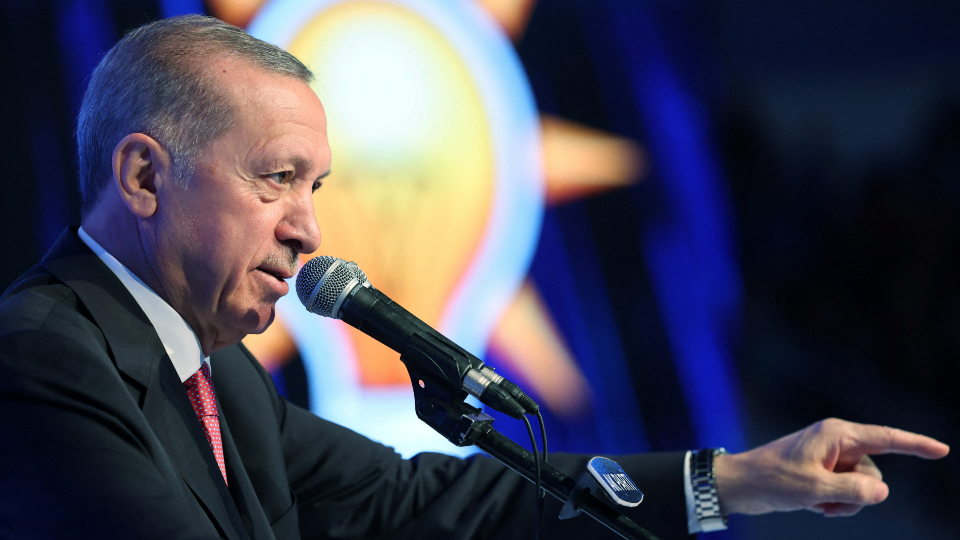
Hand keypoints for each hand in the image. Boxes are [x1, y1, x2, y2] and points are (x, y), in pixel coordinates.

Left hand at [714, 418, 948, 516]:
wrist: (741, 486)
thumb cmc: (773, 480)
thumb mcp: (815, 489)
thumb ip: (854, 490)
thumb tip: (882, 490)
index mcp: (836, 434)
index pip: (886, 438)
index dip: (916, 444)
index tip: (942, 450)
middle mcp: (836, 442)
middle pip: (872, 472)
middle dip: (858, 494)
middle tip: (826, 502)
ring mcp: (829, 458)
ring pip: (861, 487)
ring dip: (844, 503)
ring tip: (816, 504)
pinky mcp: (822, 473)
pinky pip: (845, 493)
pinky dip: (834, 504)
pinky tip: (812, 505)